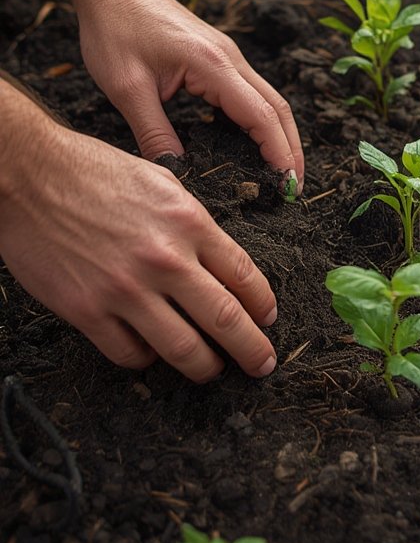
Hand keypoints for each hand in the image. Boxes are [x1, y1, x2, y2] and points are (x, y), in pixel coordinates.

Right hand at [0, 114, 278, 381]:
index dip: (263, 306)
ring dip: (206, 368)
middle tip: (262, 365)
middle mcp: (165, 259)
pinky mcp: (87, 311)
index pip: (245, 276)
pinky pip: (131, 354)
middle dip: (253, 350)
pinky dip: (147, 359)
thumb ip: (193, 223)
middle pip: (227, 321)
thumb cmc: (92, 172)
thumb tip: (218, 261)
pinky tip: (152, 352)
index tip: (268, 319)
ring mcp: (125, 289)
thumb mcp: (161, 183)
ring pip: (184, 349)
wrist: (28, 175)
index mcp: (189, 222)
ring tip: (212, 370)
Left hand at [78, 0, 303, 190]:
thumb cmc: (116, 29)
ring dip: (278, 135)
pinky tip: (251, 144)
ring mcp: (227, 57)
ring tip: (280, 171)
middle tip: (294, 188)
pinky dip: (259, 121)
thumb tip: (175, 173)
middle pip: (278, 108)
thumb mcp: (127, 88)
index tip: (288, 185)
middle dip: (291, 149)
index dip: (279, 153)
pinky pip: (249, 93)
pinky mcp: (218, 58)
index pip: (261, 116)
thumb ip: (154, 134)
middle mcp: (230, 59)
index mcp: (214, 65)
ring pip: (268, 100)